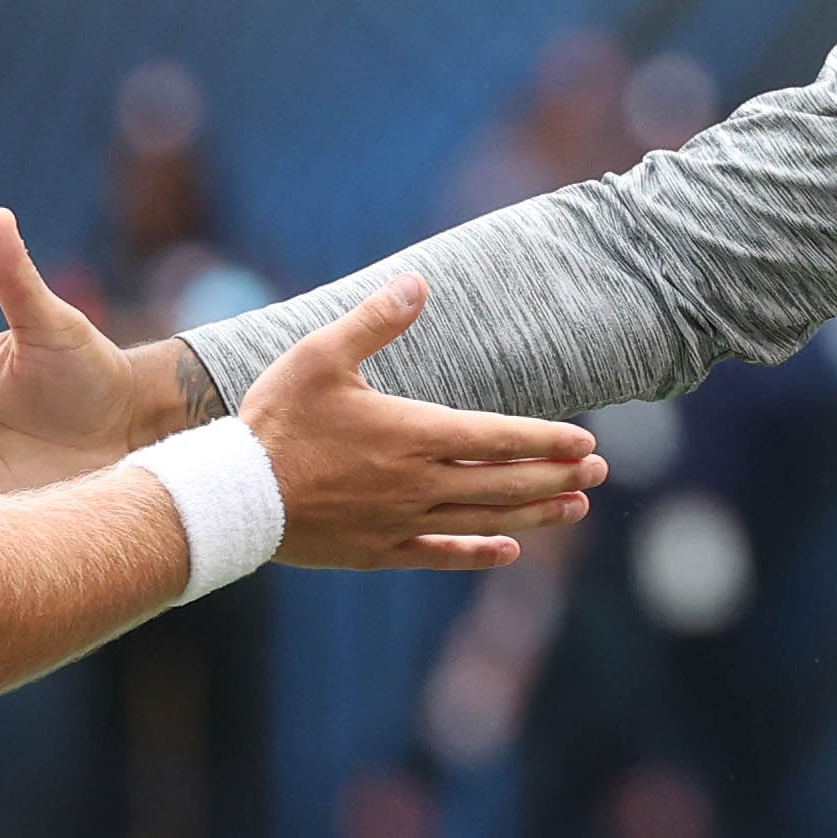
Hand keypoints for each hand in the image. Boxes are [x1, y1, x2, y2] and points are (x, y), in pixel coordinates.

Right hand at [244, 275, 605, 569]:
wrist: (235, 494)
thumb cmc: (277, 419)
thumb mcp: (321, 355)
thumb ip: (375, 320)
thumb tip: (418, 282)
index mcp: (412, 433)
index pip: (498, 437)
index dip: (546, 440)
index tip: (587, 442)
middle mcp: (418, 483)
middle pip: (504, 482)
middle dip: (557, 476)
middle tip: (600, 473)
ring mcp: (401, 522)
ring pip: (483, 520)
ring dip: (534, 515)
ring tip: (576, 509)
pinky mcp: (378, 551)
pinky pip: (440, 555)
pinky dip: (477, 554)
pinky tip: (508, 552)